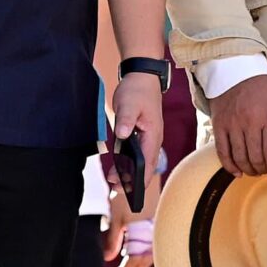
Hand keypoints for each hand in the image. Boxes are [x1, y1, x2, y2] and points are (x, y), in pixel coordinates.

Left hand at [106, 188, 155, 266]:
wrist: (144, 171)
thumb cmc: (129, 192)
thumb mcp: (117, 216)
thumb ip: (113, 238)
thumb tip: (108, 258)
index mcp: (147, 232)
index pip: (138, 258)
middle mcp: (155, 231)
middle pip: (146, 258)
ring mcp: (157, 225)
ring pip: (150, 251)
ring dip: (138, 265)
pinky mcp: (156, 220)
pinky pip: (151, 241)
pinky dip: (143, 251)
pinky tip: (134, 255)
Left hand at [107, 70, 165, 203]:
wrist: (142, 77)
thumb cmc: (137, 90)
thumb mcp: (129, 104)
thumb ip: (126, 120)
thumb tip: (122, 135)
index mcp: (153, 135)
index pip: (148, 163)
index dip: (138, 178)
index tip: (128, 189)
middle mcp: (153, 140)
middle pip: (146, 167)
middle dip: (132, 181)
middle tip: (115, 189)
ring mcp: (148, 138)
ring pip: (141, 162)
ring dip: (129, 173)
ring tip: (113, 182)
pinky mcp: (142, 135)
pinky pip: (137, 154)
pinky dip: (128, 163)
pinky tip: (118, 168)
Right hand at [210, 73, 266, 176]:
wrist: (236, 72)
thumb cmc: (261, 91)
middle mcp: (250, 122)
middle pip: (256, 158)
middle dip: (262, 170)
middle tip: (265, 172)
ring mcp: (233, 124)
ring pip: (240, 158)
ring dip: (248, 170)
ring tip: (253, 171)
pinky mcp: (219, 125)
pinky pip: (223, 152)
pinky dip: (229, 166)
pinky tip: (237, 172)